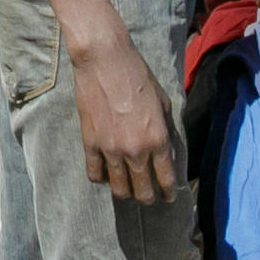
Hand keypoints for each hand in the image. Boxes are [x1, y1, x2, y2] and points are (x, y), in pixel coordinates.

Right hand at [69, 23, 181, 203]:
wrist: (104, 61)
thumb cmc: (138, 76)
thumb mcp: (163, 102)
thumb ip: (165, 130)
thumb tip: (166, 151)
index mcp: (158, 139)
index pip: (166, 178)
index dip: (168, 193)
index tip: (169, 198)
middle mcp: (136, 150)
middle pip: (142, 190)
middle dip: (148, 198)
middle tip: (149, 197)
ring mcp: (111, 149)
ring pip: (118, 188)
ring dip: (125, 193)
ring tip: (127, 191)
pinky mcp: (90, 143)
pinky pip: (94, 173)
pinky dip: (101, 178)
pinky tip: (106, 174)